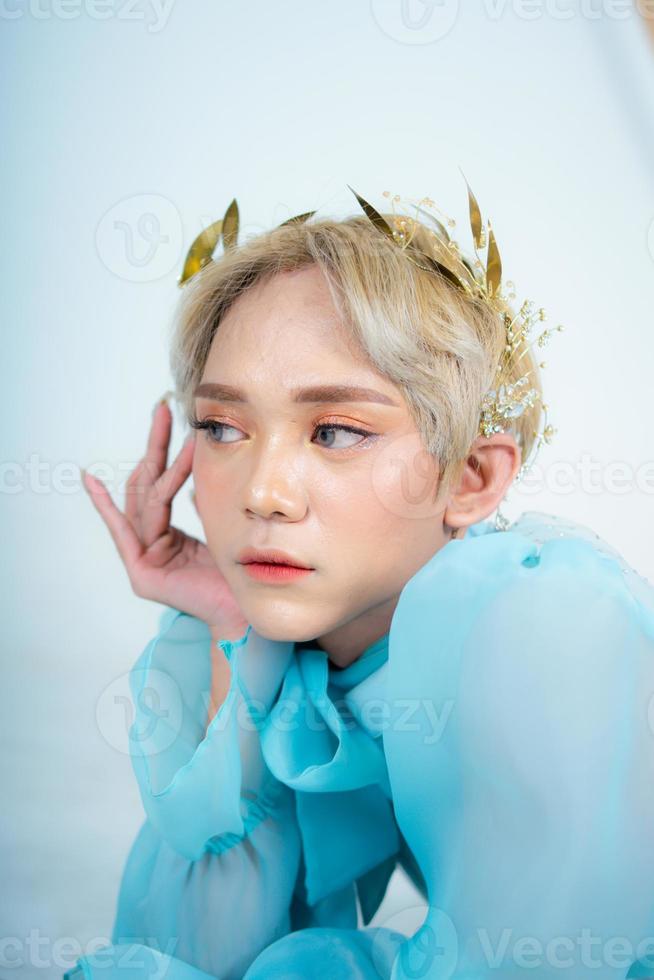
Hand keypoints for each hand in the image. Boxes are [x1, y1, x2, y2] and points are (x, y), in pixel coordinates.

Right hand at [81, 397, 248, 639]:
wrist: (244, 613)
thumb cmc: (236, 577)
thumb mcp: (220, 529)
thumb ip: (204, 504)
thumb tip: (203, 474)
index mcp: (170, 539)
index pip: (162, 488)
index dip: (168, 454)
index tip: (179, 421)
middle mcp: (153, 547)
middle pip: (148, 486)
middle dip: (155, 446)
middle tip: (163, 408)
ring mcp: (144, 560)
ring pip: (147, 501)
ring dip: (159, 462)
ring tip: (169, 428)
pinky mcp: (142, 574)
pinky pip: (125, 532)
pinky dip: (106, 507)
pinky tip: (92, 482)